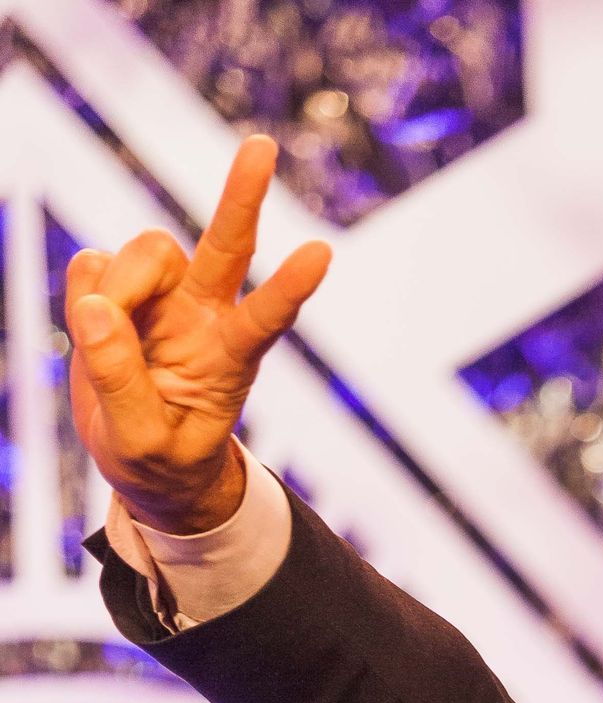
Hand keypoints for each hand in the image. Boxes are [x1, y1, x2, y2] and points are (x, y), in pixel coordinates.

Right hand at [65, 133, 329, 536]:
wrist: (141, 461)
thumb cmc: (159, 461)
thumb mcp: (142, 444)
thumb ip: (120, 384)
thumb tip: (97, 308)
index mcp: (230, 359)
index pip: (265, 319)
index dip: (288, 288)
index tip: (322, 254)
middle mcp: (205, 314)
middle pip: (227, 245)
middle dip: (243, 195)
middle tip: (263, 145)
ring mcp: (165, 296)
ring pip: (145, 253)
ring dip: (120, 286)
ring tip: (107, 336)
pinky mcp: (120, 287)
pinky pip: (92, 267)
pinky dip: (85, 294)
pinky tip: (95, 328)